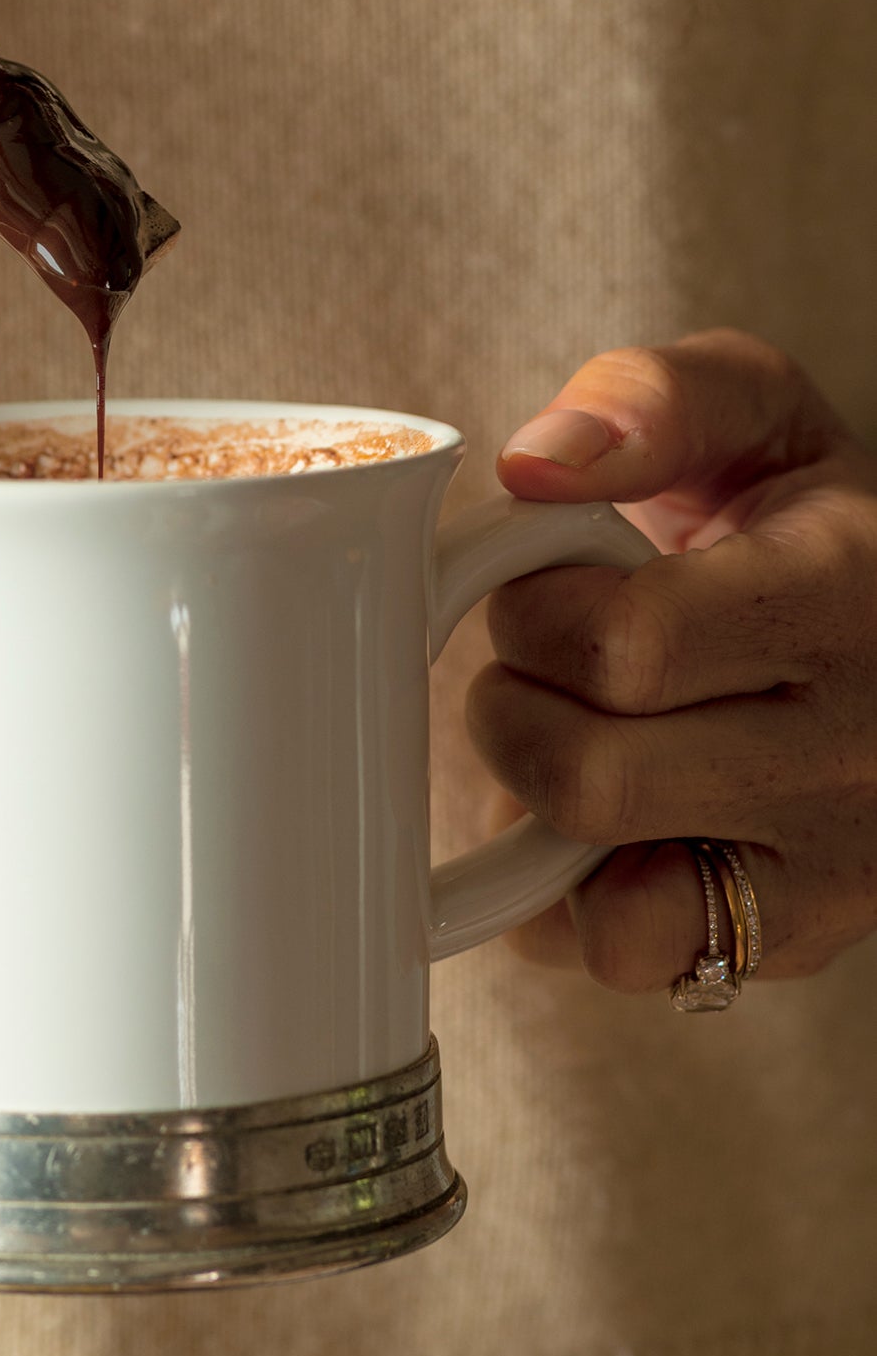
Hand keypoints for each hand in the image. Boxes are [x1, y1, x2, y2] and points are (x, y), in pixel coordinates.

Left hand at [469, 329, 876, 989]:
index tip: (541, 588)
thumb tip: (534, 466)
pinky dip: (567, 897)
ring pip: (601, 897)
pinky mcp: (796, 937)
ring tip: (573, 735)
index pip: (618, 647)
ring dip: (537, 808)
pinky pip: (621, 954)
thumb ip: (650, 401)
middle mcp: (859, 749)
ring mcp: (837, 865)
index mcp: (847, 594)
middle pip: (589, 776)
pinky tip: (600, 820)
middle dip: (513, 709)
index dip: (531, 616)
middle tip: (537, 668)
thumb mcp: (749, 411)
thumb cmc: (788, 515)